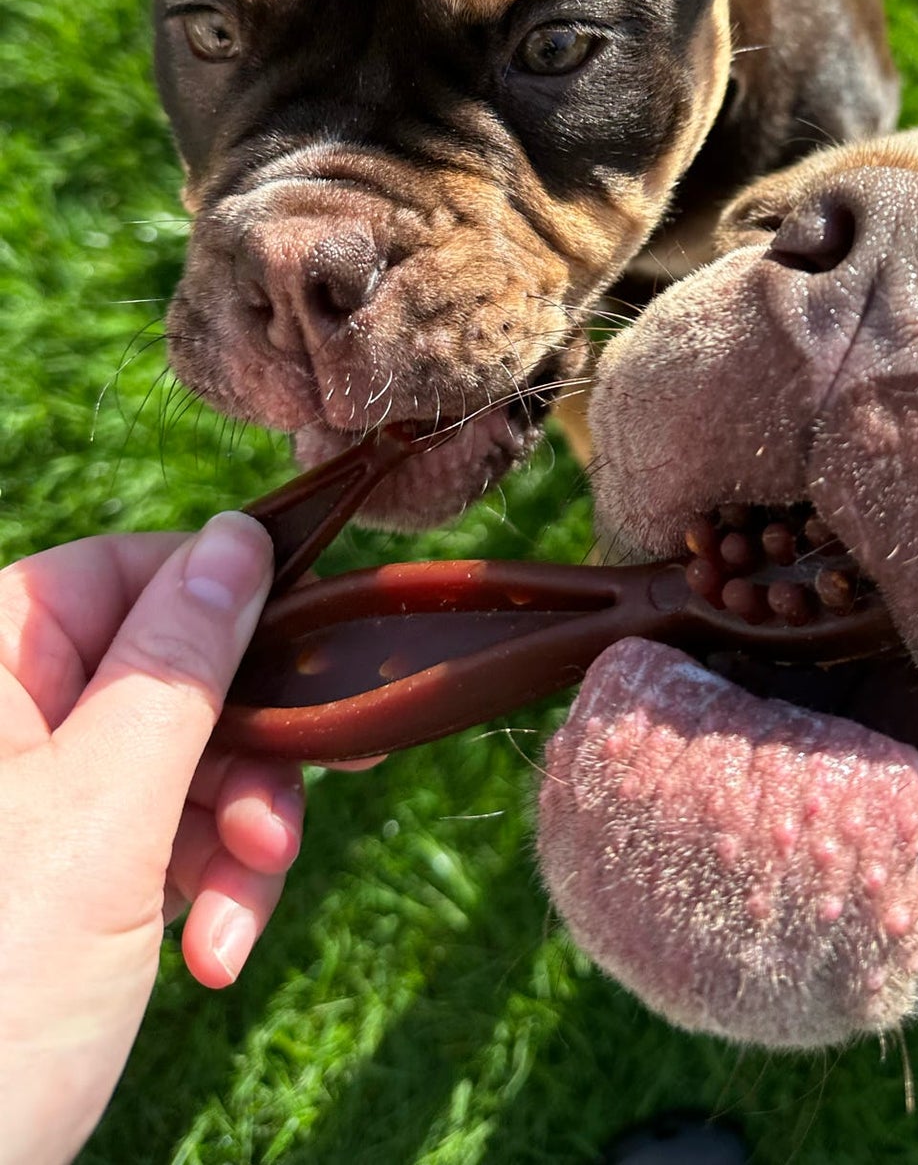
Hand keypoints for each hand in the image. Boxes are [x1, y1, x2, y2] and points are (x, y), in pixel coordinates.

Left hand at [0, 513, 300, 1164]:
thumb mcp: (104, 813)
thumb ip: (181, 666)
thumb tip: (241, 537)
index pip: (120, 571)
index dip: (222, 603)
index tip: (312, 647)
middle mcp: (3, 730)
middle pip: (168, 675)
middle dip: (244, 753)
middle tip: (278, 827)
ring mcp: (29, 809)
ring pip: (181, 764)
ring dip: (238, 838)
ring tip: (240, 920)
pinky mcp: (57, 883)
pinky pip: (161, 841)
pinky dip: (206, 890)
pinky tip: (214, 955)